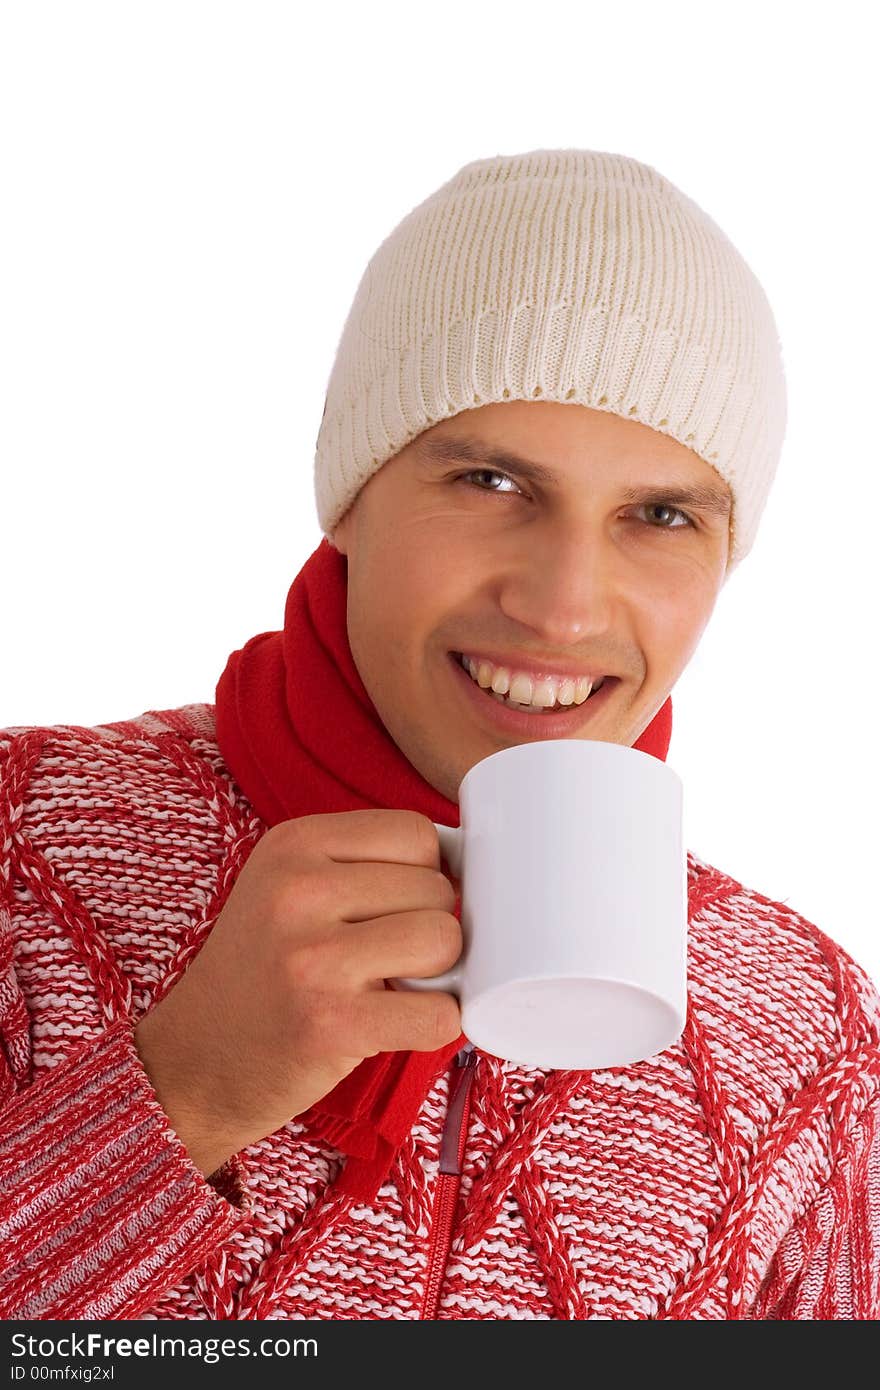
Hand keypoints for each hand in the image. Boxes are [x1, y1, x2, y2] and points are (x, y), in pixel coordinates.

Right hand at [134, 810, 462, 1176]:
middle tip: (385, 961)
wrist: (193, 1062)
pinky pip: (439, 1013)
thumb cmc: (262, 972)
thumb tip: (471, 862)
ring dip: (438, 974)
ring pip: (444, 940)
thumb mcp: (287, 887)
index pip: (417, 833)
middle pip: (437, 888)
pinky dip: (438, 1024)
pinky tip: (400, 1026)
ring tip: (394, 988)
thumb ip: (362, 865)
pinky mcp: (331, 1023)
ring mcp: (313, 957)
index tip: (397, 909)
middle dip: (428, 928)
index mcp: (293, 844)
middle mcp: (299, 890)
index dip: (425, 874)